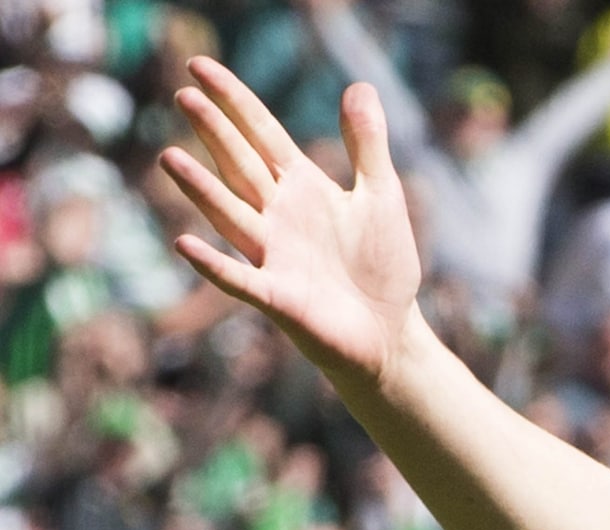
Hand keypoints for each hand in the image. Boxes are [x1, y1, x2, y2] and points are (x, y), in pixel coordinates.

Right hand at [160, 60, 421, 387]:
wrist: (389, 332)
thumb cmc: (381, 266)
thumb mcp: (381, 195)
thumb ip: (367, 144)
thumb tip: (360, 84)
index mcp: (301, 188)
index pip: (260, 134)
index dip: (233, 101)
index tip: (198, 67)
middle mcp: (277, 216)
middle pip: (240, 166)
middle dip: (215, 133)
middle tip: (185, 95)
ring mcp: (273, 256)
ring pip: (230, 215)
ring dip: (202, 190)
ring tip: (170, 157)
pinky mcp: (278, 298)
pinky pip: (239, 279)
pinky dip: (213, 264)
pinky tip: (184, 243)